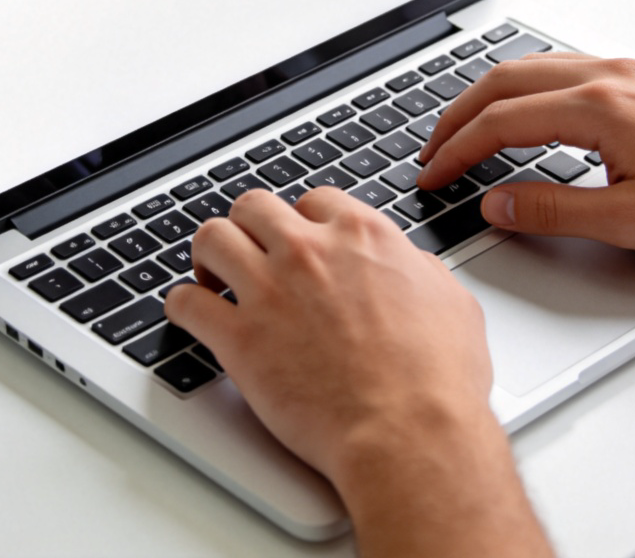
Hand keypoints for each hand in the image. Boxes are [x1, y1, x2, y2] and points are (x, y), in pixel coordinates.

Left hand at [165, 188, 551, 557]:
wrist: (410, 434)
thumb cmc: (437, 380)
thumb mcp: (451, 301)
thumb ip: (419, 269)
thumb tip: (406, 262)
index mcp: (361, 236)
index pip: (315, 199)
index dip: (303, 219)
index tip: (299, 237)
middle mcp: (310, 252)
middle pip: (254, 206)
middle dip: (249, 224)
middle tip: (249, 249)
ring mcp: (270, 290)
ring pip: (213, 238)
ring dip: (208, 254)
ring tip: (211, 273)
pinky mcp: (240, 338)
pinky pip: (187, 303)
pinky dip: (183, 306)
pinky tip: (190, 313)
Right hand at [418, 54, 634, 258]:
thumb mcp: (633, 222)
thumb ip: (554, 212)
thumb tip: (498, 205)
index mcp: (600, 107)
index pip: (501, 122)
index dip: (456, 150)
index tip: (432, 174)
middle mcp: (609, 76)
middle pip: (504, 81)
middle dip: (457, 115)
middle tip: (432, 149)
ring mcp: (627, 71)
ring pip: (532, 66)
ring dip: (489, 96)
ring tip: (465, 127)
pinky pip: (563, 67)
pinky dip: (525, 86)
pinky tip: (525, 108)